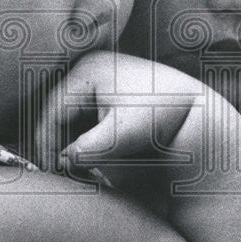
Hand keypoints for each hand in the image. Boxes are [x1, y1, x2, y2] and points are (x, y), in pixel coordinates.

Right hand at [32, 50, 207, 186]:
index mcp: (87, 71)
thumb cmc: (162, 117)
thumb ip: (88, 149)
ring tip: (71, 169)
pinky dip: (80, 135)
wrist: (195, 109)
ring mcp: (97, 76)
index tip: (50, 170)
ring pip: (68, 115)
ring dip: (67, 141)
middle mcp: (88, 68)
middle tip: (57, 173)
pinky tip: (85, 157)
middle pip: (57, 112)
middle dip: (55, 143)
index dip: (46, 143)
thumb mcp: (123, 135)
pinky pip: (82, 115)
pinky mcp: (105, 89)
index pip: (52, 112)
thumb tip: (61, 163)